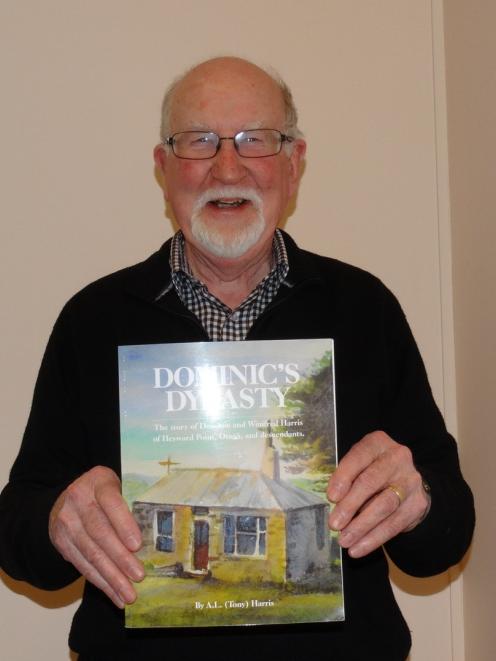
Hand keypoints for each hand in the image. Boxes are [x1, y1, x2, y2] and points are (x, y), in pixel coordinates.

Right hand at [49, 466, 144, 607]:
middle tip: (139, 576)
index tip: (137, 546)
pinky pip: (83, 565)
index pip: (111, 502)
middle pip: (100, 532)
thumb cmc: (103, 492)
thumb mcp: (116, 486)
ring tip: (129, 594)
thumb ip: (130, 503)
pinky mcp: (62, 542)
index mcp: (98, 481)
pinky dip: (100, 582)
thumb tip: (154, 537)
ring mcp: (67, 522)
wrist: (66, 498)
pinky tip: (114, 594)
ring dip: (111, 577)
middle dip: (120, 558)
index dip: (124, 524)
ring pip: (91, 553)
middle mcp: (78, 500)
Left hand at [327, 431, 429, 557]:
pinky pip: (394, 524)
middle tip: (334, 524)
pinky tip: (358, 548)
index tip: (331, 497)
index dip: (343, 476)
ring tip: (344, 540)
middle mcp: (398, 458)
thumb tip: (332, 503)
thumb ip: (347, 477)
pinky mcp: (417, 504)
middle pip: (371, 482)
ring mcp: (410, 481)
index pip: (359, 456)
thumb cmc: (372, 470)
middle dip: (350, 505)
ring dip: (361, 526)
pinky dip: (374, 538)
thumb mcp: (359, 465)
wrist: (406, 481)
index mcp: (378, 443)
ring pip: (384, 505)